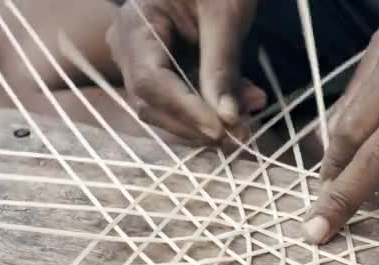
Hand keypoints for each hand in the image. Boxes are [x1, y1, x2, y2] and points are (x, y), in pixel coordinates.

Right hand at [106, 0, 265, 143]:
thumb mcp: (225, 15)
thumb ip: (222, 67)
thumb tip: (228, 119)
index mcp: (135, 25)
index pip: (150, 82)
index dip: (185, 111)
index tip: (221, 130)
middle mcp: (129, 48)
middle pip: (154, 104)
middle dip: (198, 125)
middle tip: (241, 135)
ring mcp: (144, 61)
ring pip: (168, 110)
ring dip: (209, 121)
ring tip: (249, 116)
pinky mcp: (166, 71)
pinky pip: (183, 100)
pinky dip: (213, 108)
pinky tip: (245, 103)